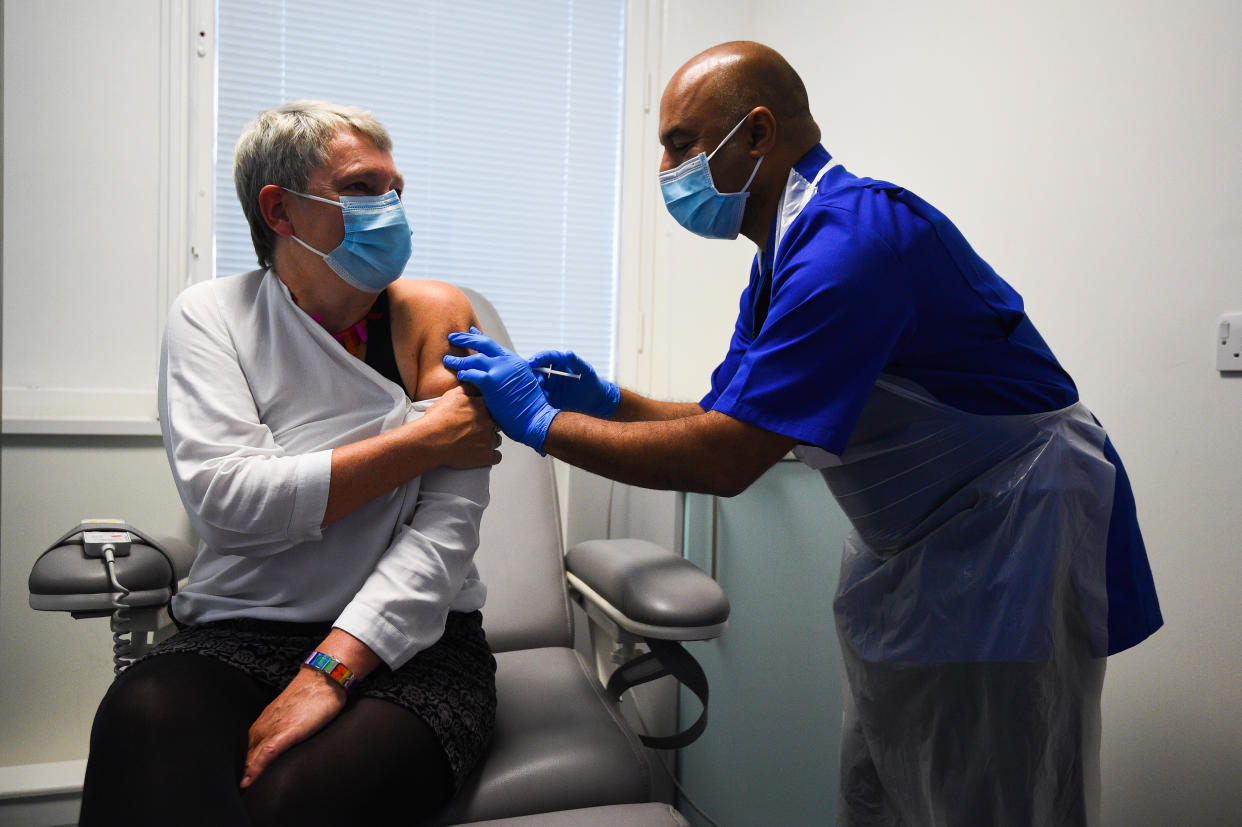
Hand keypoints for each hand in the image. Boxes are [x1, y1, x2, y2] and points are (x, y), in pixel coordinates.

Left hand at [241, 667, 345, 788]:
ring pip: (250, 758)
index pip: (245, 751)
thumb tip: (279, 744)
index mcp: (262, 724)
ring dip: (243, 774)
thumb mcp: (291, 714)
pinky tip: (249, 781)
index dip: (241, 767)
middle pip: (244, 756)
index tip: (237, 781)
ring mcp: (272, 730)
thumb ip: (282, 728)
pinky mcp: (285, 733)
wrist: (323, 678)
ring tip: (238, 792)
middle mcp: (262, 727)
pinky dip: (256, 768)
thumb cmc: (311, 695)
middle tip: (234, 790)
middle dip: (238, 772)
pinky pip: (265, 754)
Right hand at [423, 385, 502, 468]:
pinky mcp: (486, 456)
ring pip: (497, 439)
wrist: (431, 440)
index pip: (494, 407)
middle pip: (496, 423)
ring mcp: (488, 440)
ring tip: (474, 441)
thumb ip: (468, 388)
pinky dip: (490, 456)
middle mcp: (489, 422)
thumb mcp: (452, 395)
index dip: (487, 411)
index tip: (481, 415)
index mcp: (482, 407)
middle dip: (488, 425)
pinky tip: (481, 453)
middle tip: (475, 429)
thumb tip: (475, 382)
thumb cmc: (438, 419)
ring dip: (489, 440)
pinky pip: (497, 456)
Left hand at [444, 327, 558, 452]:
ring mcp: (500, 370)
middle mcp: (508, 362)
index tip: (471, 332)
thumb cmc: (530, 409)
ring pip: (474, 358)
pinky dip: (464, 373)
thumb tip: (499, 379)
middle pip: (483, 343)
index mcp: (516, 362)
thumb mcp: (523, 385)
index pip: (494, 345)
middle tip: (453, 336)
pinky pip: (472, 374)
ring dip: (459, 359)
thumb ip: (510, 377)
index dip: (479, 338)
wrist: (535, 419)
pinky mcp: (492, 382)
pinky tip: (459, 374)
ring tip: (447, 359)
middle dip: (466, 338)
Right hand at [528, 350, 619, 418]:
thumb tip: (568, 353)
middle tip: (540, 382)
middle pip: (536, 370)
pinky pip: (539, 396)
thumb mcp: (586, 370)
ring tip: (546, 394)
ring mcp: (548, 385)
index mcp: (559, 361)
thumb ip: (577, 362)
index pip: (545, 357)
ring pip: (536, 384)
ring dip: (536, 388)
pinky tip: (546, 401)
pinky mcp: (548, 397)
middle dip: (534, 375)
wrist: (594, 400)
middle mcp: (551, 372)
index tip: (531, 362)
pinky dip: (539, 398)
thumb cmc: (592, 381)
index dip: (537, 359)